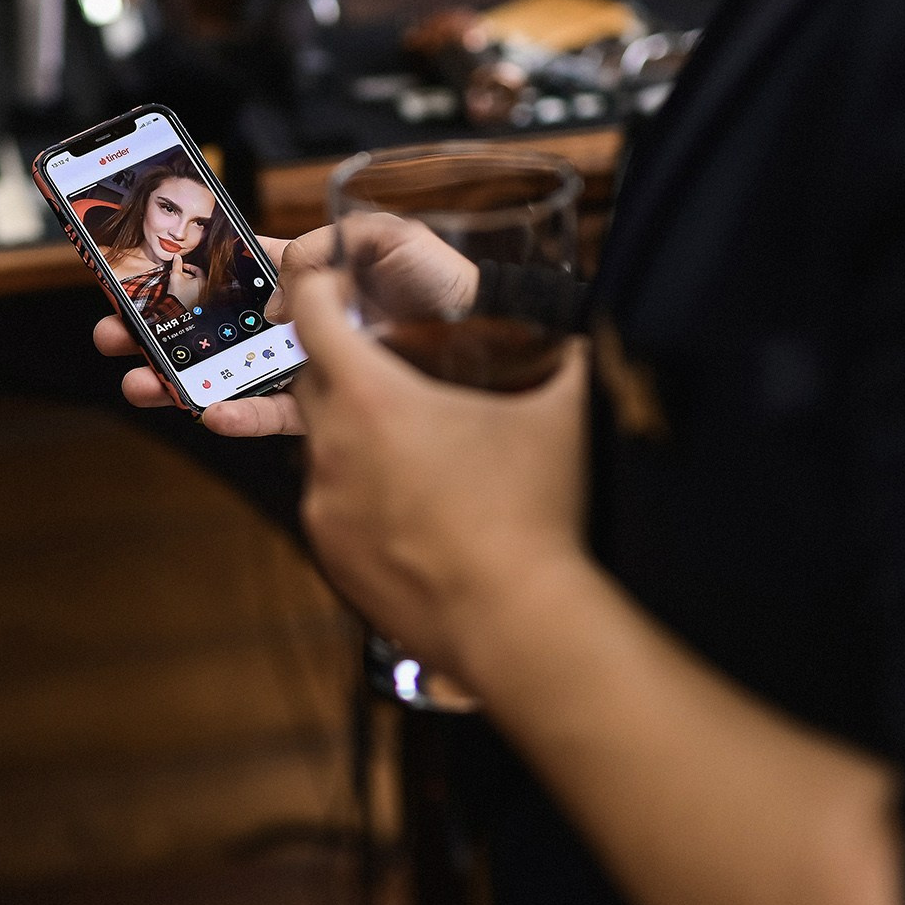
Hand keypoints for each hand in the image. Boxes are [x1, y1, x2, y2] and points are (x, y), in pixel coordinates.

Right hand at [92, 215, 479, 438]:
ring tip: (139, 381)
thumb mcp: (394, 242)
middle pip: (222, 322)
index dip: (190, 267)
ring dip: (183, 377)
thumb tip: (283, 280)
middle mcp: (312, 322)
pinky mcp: (334, 413)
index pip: (242, 266)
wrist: (505, 360)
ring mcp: (319, 369)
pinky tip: (208, 411)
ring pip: (237, 372)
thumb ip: (332, 248)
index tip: (140, 269)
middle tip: (113, 331)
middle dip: (162, 327)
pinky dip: (242, 414)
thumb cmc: (461, 290)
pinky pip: (279, 414)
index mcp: (319, 276)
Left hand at [287, 268, 589, 678]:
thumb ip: (575, 356)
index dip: (321, 287)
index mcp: (373, 398)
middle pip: (310, 379)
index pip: (315, 314)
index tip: (335, 281)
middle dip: (340, 362)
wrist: (515, 624)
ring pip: (323, 447)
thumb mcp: (565, 413)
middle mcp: (332, 448)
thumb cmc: (538, 515)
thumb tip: (593, 329)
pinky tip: (415, 504)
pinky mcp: (331, 557)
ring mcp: (323, 507)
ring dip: (355, 435)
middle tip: (388, 363)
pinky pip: (332, 504)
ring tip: (416, 447)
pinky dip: (360, 493)